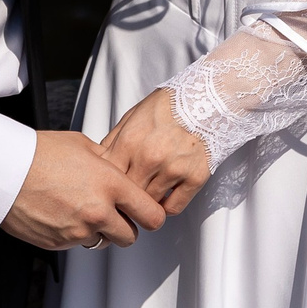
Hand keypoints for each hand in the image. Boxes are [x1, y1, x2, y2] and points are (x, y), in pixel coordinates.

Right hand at [0, 130, 168, 250]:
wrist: (3, 171)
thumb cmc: (39, 153)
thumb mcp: (83, 146)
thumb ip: (108, 162)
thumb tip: (118, 170)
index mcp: (111, 185)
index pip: (152, 215)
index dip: (152, 215)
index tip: (148, 212)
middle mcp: (98, 212)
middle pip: (131, 236)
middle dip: (127, 227)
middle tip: (116, 214)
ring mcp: (78, 231)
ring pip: (103, 242)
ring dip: (100, 231)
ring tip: (82, 209)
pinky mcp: (59, 244)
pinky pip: (77, 244)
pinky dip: (75, 234)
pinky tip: (63, 213)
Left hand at [103, 87, 212, 215]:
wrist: (207, 100)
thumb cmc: (168, 107)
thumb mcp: (132, 117)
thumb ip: (113, 141)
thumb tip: (99, 164)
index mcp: (130, 142)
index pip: (107, 179)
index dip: (106, 187)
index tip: (107, 191)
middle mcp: (150, 158)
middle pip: (127, 195)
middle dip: (125, 197)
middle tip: (125, 199)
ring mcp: (173, 169)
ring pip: (149, 204)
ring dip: (146, 202)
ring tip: (145, 197)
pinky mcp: (195, 178)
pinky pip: (173, 208)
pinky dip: (166, 208)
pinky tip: (164, 197)